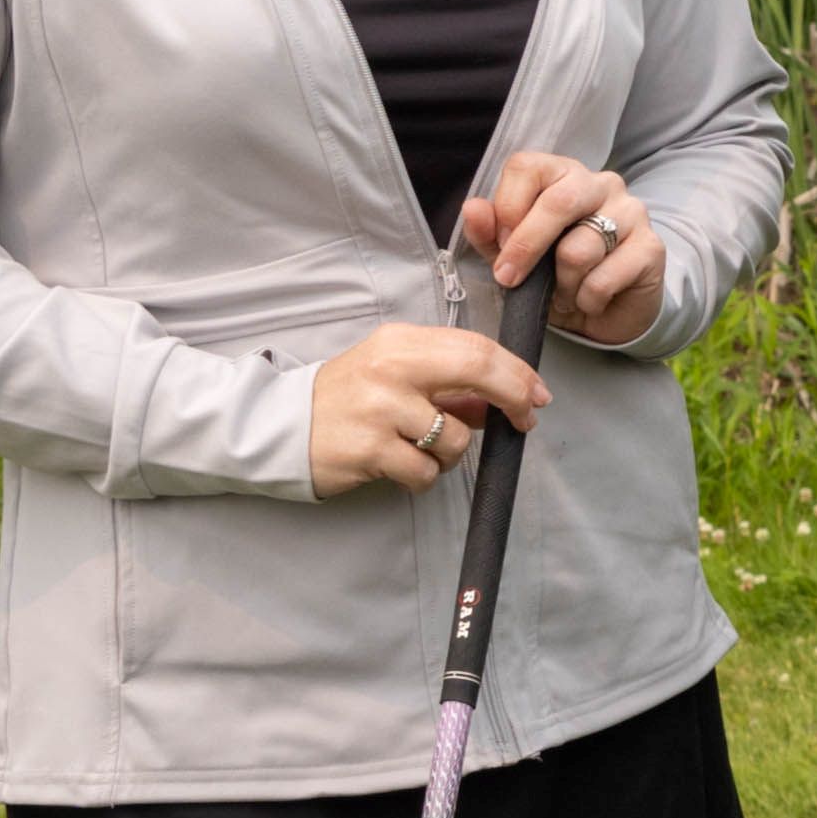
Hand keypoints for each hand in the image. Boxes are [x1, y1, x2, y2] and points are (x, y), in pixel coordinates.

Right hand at [308, 319, 549, 498]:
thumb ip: (448, 381)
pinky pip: (426, 472)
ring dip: (452, 454)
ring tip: (420, 449)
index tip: (537, 394)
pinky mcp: (369, 450)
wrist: (280, 427)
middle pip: (478, 372)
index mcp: (401, 341)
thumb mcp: (396, 374)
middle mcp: (391, 368)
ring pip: (456, 439)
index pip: (476, 347)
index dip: (517, 372)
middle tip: (525, 421)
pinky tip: (399, 466)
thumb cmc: (347, 398)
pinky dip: (423, 476)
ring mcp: (380, 410)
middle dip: (514, 398)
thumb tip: (502, 400)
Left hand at [460, 149, 663, 347]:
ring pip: (579, 249)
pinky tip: (590, 300)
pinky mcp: (652, 248)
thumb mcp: (514, 257)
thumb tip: (473, 208)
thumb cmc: (556, 276)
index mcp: (563, 175)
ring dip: (561, 284)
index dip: (507, 206)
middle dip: (526, 246)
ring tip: (564, 292)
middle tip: (509, 278)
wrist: (606, 313)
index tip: (500, 243)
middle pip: (559, 201)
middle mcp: (602, 184)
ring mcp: (632, 212)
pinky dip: (586, 300)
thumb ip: (490, 233)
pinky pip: (603, 279)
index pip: (527, 166)